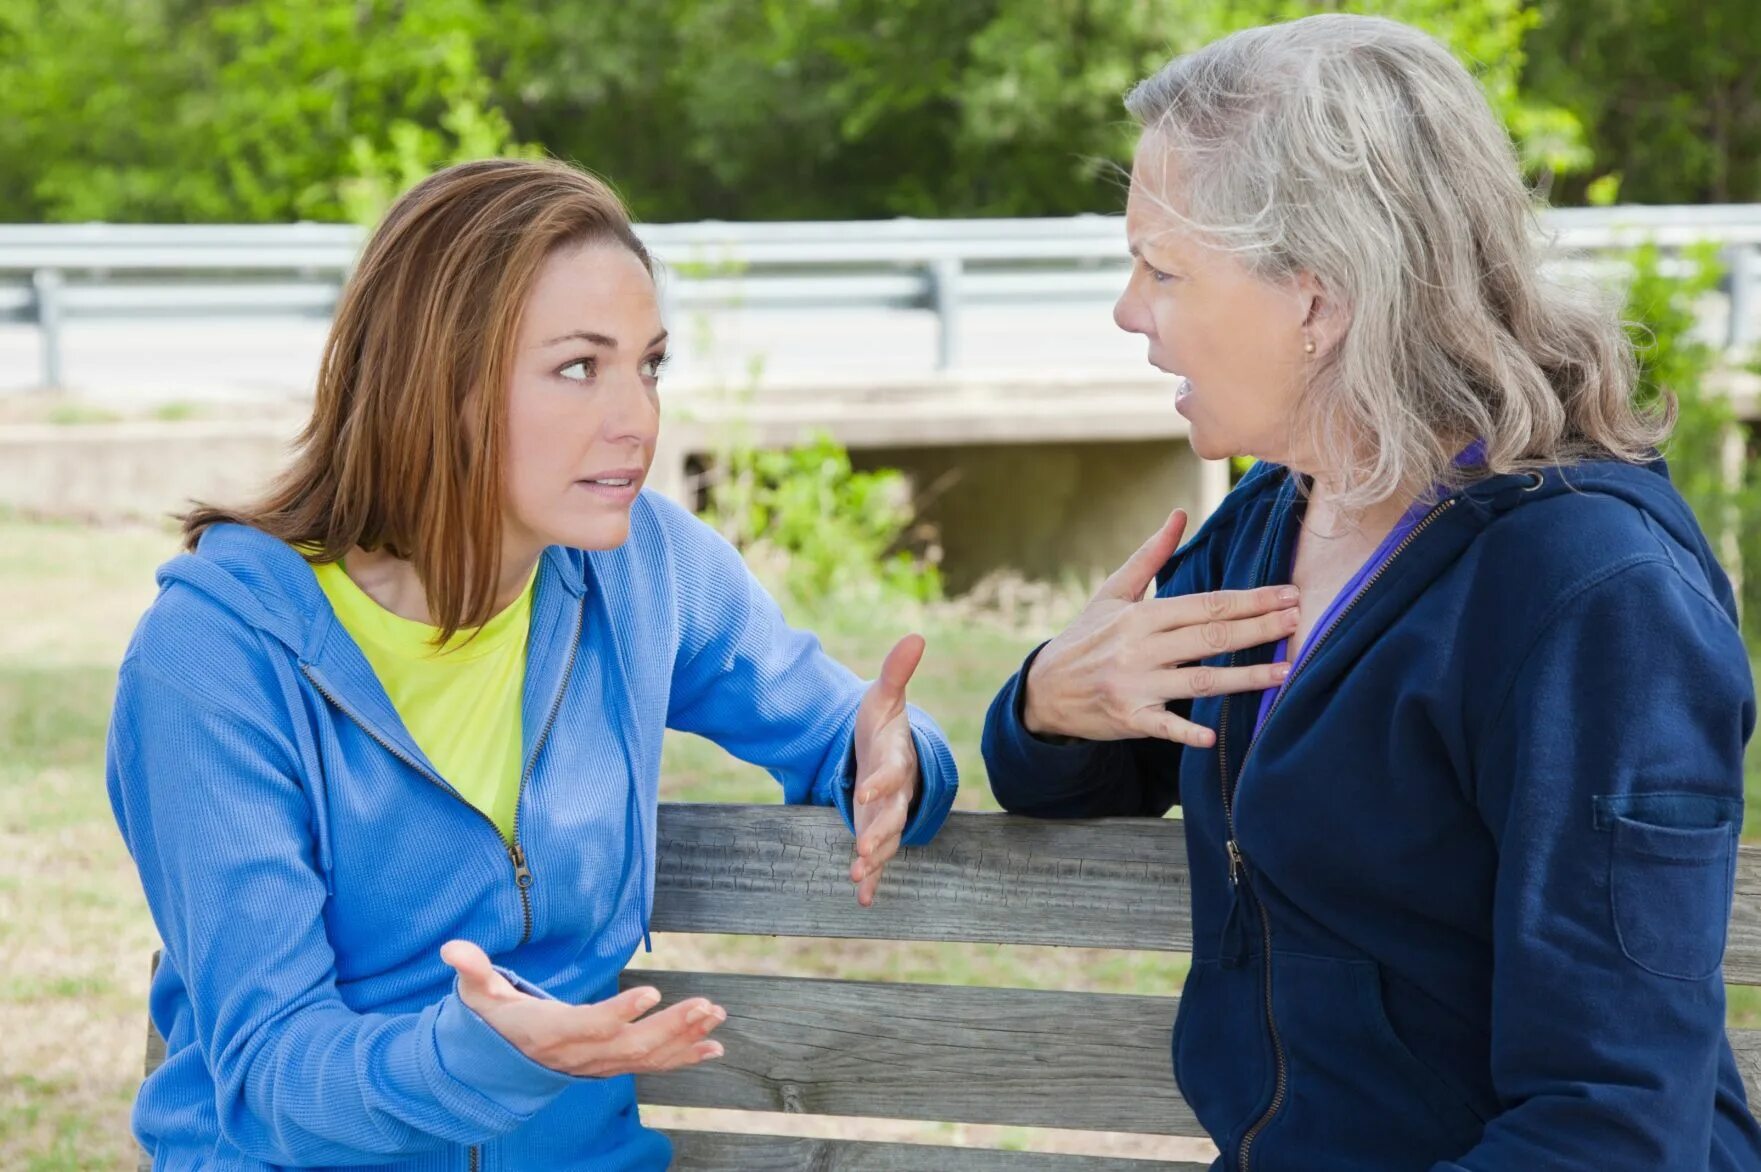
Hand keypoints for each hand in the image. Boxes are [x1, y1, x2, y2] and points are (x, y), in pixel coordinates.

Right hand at [440, 940, 724, 1076]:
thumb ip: (472, 971)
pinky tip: (713, 1048)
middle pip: (630, 1045)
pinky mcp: (611, 1066)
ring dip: (685, 1038)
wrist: (496, 1068)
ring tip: (716, 1017)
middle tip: (706, 1005)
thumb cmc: (492, 1022)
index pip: (590, 1025)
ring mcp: (598, 1064)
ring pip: (646, 1056)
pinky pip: (650, 1065)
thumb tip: (452, 948)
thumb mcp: (477, 996)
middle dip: (671, 1026)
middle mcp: (580, 1054)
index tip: (650, 991)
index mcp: (550, 1032)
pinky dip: (683, 1057)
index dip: (620, 1012)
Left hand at [849, 633, 925, 906]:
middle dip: (879, 833)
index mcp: (895, 761)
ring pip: (886, 841)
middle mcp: (896, 794)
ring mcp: (888, 816)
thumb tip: (916, 635)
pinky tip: (863, 899)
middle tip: (864, 850)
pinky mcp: (877, 831)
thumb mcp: (883, 698)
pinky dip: (872, 879)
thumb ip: (896, 672)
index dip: (881, 782)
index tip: (866, 792)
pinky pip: (877, 859)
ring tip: (858, 876)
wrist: (891, 753)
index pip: (892, 773)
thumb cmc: (884, 725)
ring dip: (874, 859)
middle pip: (891, 816)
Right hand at [1022, 507, 1298, 745]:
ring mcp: (1135, 685)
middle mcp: (1140, 648)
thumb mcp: (1112, 593)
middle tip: (1298, 621)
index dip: (1249, 600)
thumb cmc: (1086, 636)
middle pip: (1210, 638)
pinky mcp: (1131, 719)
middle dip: (1258, 629)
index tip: (1286, 594)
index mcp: (1141, 616)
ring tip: (1284, 672)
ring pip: (1200, 681)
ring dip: (1245, 678)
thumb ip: (1150, 556)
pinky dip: (1187, 731)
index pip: (1205, 605)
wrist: (1044, 688)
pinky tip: (1213, 735)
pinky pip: (1164, 726)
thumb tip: (1179, 514)